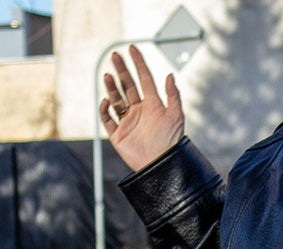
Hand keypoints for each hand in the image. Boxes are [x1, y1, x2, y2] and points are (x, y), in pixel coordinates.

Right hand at [99, 44, 184, 171]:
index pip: (144, 79)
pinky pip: (108, 119)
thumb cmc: (172, 143)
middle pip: (127, 85)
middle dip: (121, 70)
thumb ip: (173, 95)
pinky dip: (105, 109)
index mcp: (153, 105)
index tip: (132, 48)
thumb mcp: (177, 117)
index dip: (138, 63)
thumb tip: (170, 74)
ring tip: (109, 76)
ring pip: (116, 99)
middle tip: (115, 56)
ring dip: (112, 87)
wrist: (162, 166)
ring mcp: (128, 122)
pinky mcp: (118, 135)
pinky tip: (107, 101)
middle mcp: (139, 111)